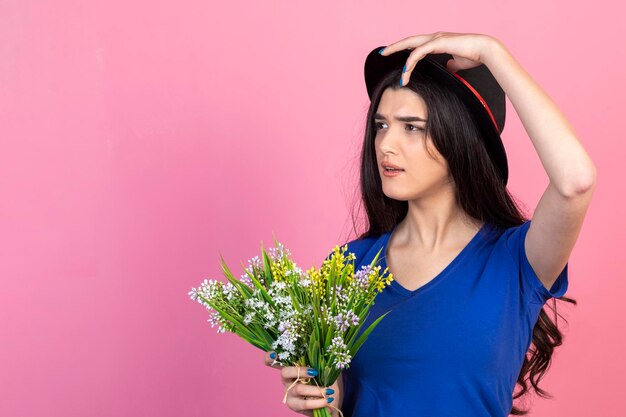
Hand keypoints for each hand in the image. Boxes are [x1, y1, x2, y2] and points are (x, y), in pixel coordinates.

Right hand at [264, 351, 341, 416]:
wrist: (329, 399)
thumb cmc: (324, 380)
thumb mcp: (324, 368)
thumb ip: (321, 360)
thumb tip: (325, 352)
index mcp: (292, 366)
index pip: (274, 360)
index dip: (270, 357)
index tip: (274, 354)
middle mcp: (287, 379)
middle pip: (285, 372)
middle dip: (300, 371)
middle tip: (315, 372)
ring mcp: (289, 392)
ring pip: (298, 389)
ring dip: (315, 390)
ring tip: (328, 391)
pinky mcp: (294, 405)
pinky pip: (304, 403)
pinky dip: (318, 402)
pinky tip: (327, 400)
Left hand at [379, 32, 500, 85]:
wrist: (486, 51)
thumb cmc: (474, 55)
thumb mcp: (458, 62)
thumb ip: (450, 64)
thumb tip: (448, 67)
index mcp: (437, 41)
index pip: (416, 44)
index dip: (404, 48)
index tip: (394, 54)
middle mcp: (434, 37)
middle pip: (409, 41)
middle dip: (394, 46)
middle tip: (382, 52)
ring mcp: (436, 38)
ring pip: (411, 46)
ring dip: (402, 60)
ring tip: (398, 75)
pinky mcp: (438, 42)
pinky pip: (419, 52)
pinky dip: (411, 61)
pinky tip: (406, 70)